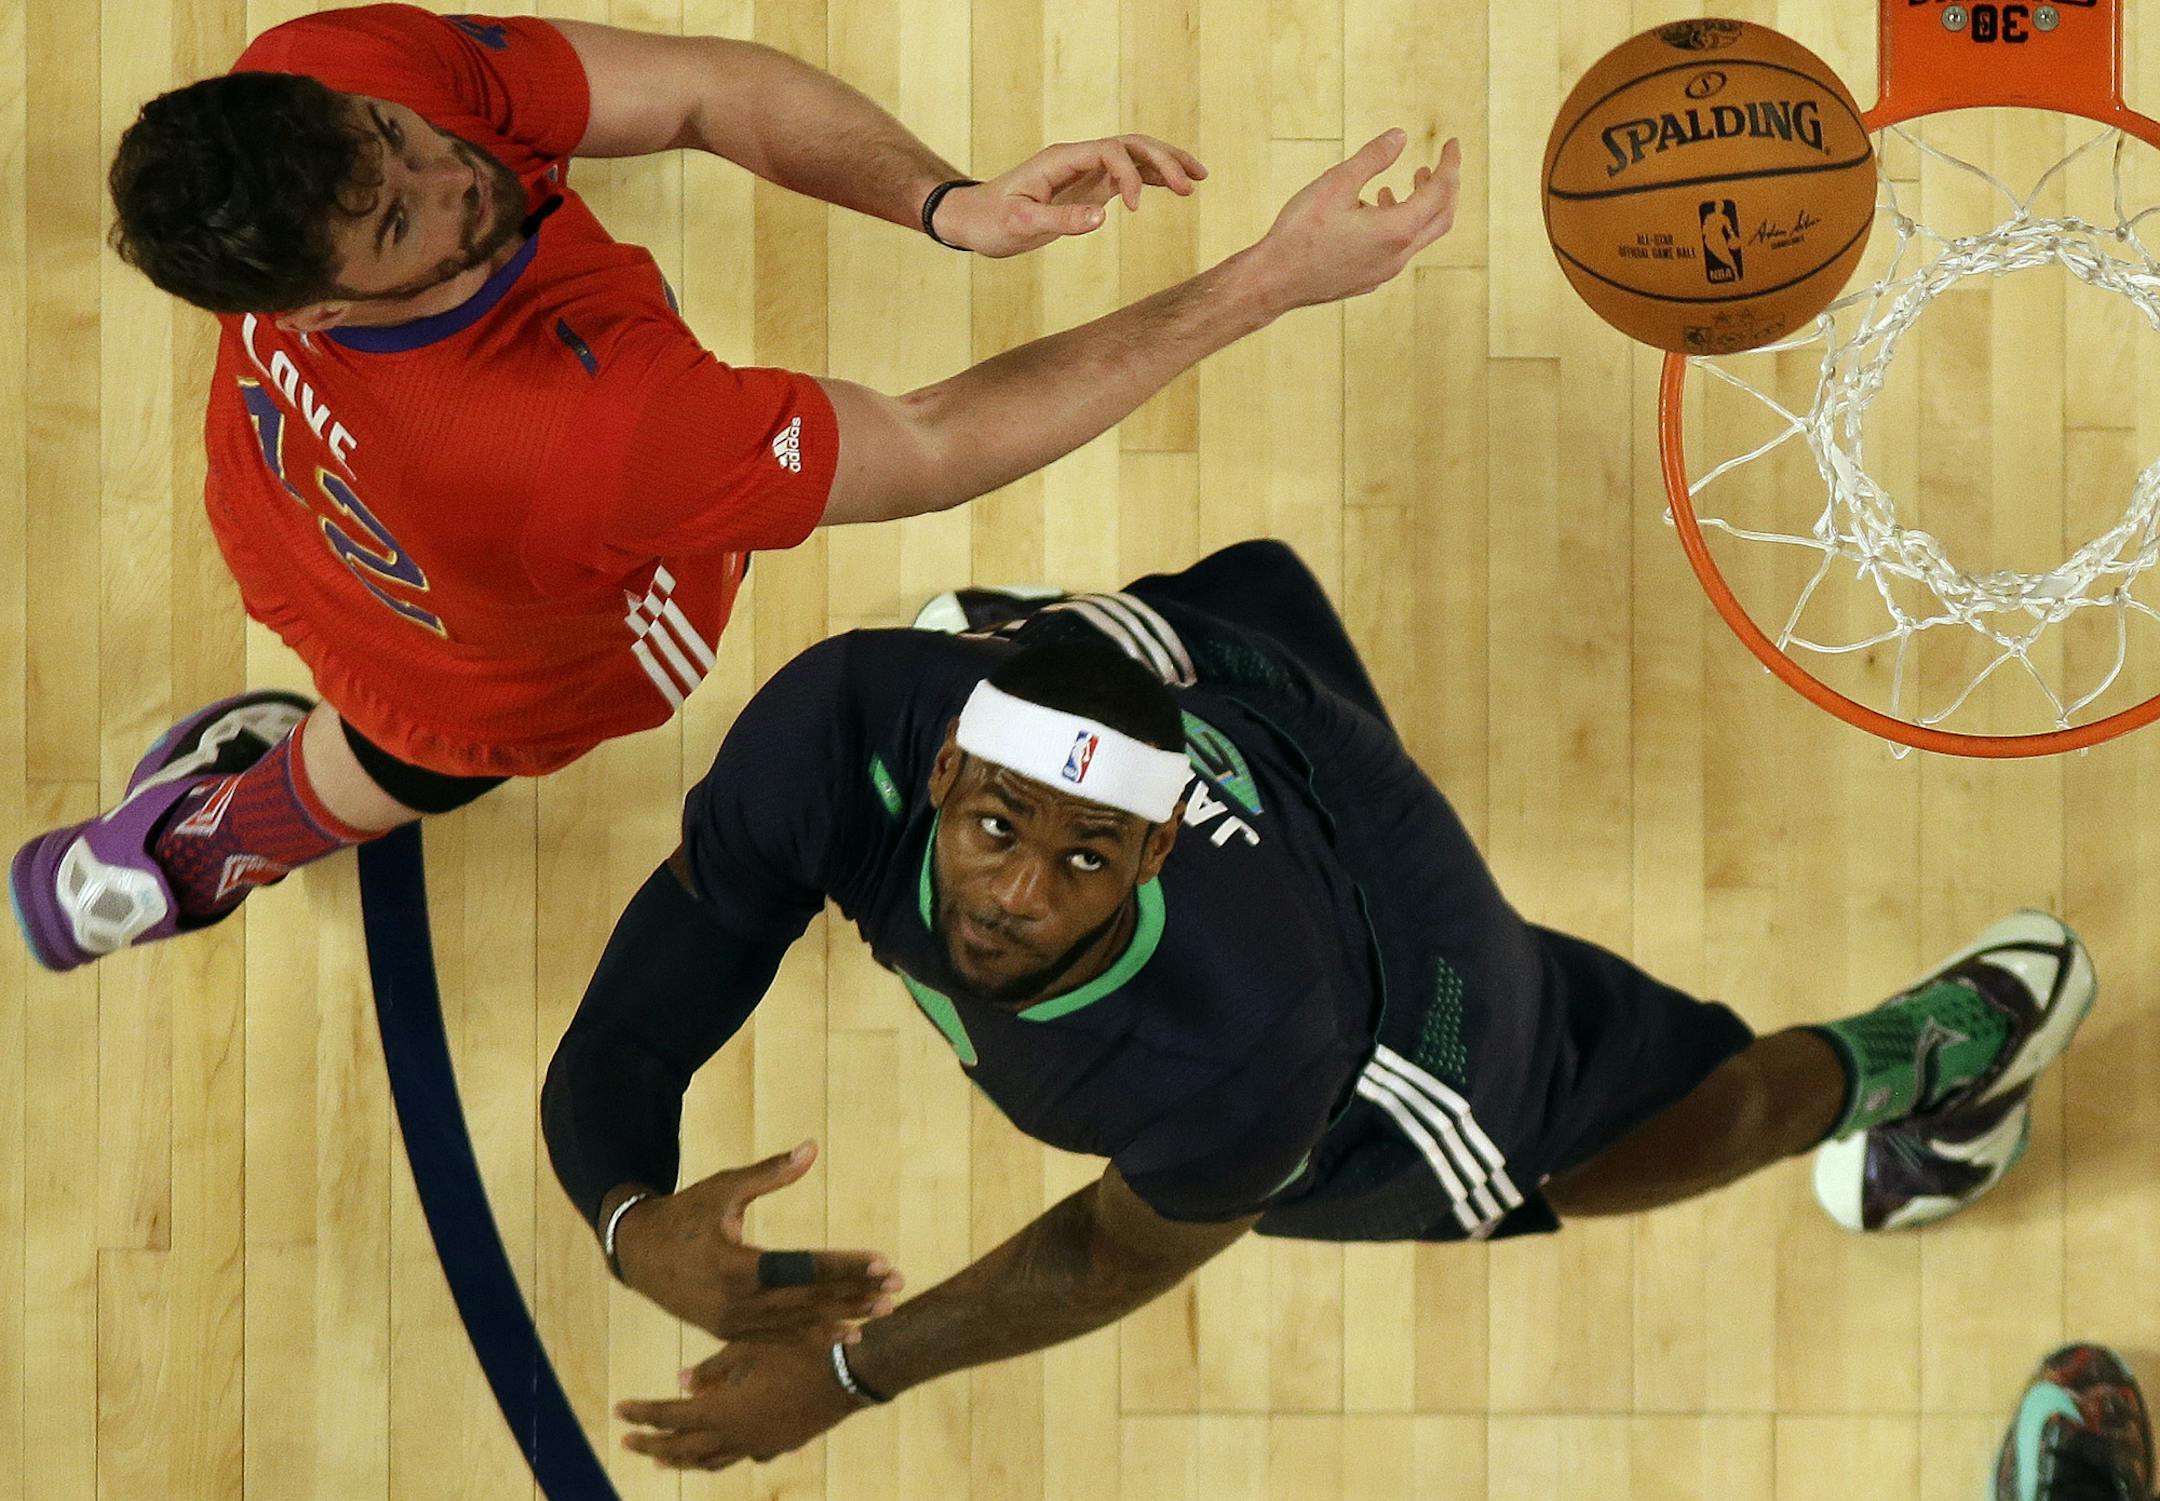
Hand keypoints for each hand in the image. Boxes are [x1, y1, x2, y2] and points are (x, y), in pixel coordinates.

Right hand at [613, 1142, 901, 1342]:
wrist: (635, 1253)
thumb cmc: (684, 1213)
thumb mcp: (723, 1187)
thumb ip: (770, 1173)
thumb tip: (812, 1147)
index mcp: (734, 1265)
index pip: (803, 1269)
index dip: (845, 1266)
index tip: (883, 1261)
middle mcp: (734, 1302)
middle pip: (807, 1300)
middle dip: (855, 1293)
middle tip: (897, 1286)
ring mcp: (730, 1323)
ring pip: (797, 1323)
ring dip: (842, 1316)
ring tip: (882, 1311)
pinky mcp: (727, 1332)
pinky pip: (778, 1337)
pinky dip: (813, 1335)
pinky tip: (847, 1333)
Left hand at [616, 1331, 857, 1471]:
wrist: (848, 1376)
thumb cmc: (799, 1352)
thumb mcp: (751, 1349)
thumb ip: (713, 1369)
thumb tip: (681, 1382)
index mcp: (725, 1411)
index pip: (671, 1416)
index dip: (643, 1414)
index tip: (619, 1411)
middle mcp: (736, 1437)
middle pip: (683, 1448)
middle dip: (652, 1444)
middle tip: (628, 1441)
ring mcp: (758, 1446)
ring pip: (710, 1461)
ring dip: (682, 1458)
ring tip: (662, 1459)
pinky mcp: (778, 1447)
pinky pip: (739, 1456)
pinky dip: (720, 1454)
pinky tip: (719, 1450)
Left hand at [933, 135, 1208, 256]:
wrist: (973, 220)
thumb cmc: (991, 221)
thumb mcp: (1020, 224)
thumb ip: (1060, 220)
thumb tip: (1103, 219)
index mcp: (1061, 159)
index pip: (1110, 151)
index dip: (1130, 175)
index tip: (1134, 211)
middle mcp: (1078, 159)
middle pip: (1131, 145)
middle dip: (1164, 160)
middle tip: (1193, 184)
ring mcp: (1085, 171)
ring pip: (1134, 157)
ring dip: (1167, 165)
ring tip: (1199, 179)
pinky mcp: (1089, 187)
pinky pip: (1128, 175)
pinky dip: (1153, 180)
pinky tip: (1177, 189)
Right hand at [1240, 130, 1461, 312]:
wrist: (1273, 282)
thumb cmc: (1300, 233)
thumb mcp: (1336, 184)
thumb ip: (1372, 158)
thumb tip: (1400, 135)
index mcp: (1396, 230)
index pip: (1441, 192)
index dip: (1450, 164)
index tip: (1452, 143)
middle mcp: (1398, 256)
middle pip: (1441, 218)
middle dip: (1444, 187)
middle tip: (1437, 164)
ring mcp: (1384, 272)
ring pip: (1418, 236)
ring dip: (1418, 207)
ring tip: (1398, 185)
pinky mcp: (1368, 280)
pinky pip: (1397, 250)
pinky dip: (1398, 225)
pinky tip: (1370, 212)